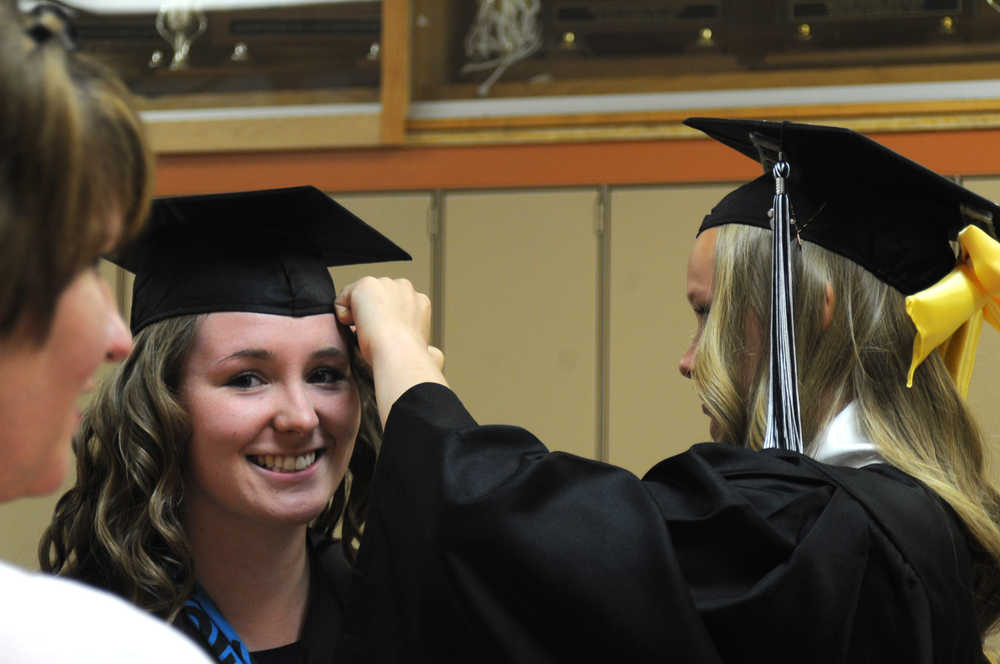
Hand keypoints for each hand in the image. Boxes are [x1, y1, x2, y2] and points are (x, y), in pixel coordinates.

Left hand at [335, 277, 446, 424]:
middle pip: (375, 298)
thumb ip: (427, 346)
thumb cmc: (410, 358)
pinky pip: (342, 300)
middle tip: (377, 336)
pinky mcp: (365, 285)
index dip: (385, 323)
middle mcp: (404, 288)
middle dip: (371, 315)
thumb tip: (433, 353)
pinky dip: (343, 316)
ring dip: (358, 315)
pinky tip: (358, 327)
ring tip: (369, 333)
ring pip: (358, 298)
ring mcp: (385, 284)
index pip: (392, 305)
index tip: (389, 339)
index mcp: (420, 302)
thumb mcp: (428, 351)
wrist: (399, 353)